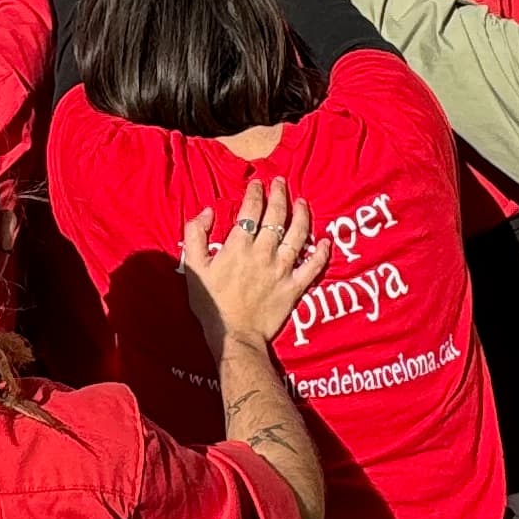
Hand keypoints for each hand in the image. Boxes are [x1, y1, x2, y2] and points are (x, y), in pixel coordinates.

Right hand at [178, 177, 323, 350]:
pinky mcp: (295, 287)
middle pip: (277, 216)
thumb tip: (208, 211)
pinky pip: (313, 267)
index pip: (251, 210)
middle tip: (282, 182)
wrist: (233, 336)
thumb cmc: (210, 303)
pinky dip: (322, 253)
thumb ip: (195, 234)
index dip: (255, 193)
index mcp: (238, 246)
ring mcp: (282, 270)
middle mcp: (264, 253)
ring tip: (303, 202)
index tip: (258, 183)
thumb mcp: (192, 267)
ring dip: (302, 216)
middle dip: (280, 195)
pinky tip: (326, 241)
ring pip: (298, 236)